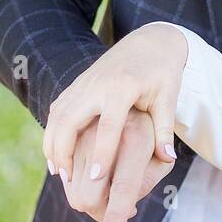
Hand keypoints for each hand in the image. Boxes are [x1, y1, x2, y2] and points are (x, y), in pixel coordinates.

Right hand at [43, 23, 188, 191]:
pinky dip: (53, 132)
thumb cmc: (162, 73)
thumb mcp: (168, 97)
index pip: (108, 127)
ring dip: (53, 144)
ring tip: (58, 172)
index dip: (101, 153)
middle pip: (69, 120)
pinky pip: (58, 109)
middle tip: (66, 179)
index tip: (95, 178)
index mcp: (121, 88)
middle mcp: (97, 85)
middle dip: (63, 151)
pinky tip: (55, 153)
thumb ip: (165, 128)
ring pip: (57, 116)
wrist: (149, 41)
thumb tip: (168, 159)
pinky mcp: (77, 84)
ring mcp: (83, 83)